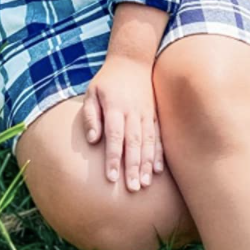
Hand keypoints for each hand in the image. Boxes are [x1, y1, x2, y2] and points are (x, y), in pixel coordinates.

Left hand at [83, 54, 164, 191]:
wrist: (132, 60)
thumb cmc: (107, 80)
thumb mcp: (92, 93)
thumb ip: (90, 116)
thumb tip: (92, 140)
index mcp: (115, 107)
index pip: (114, 136)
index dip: (113, 158)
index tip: (111, 178)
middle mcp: (133, 112)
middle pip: (133, 143)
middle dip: (132, 167)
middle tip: (131, 189)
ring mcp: (146, 114)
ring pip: (147, 142)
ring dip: (146, 164)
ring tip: (144, 184)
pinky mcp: (154, 115)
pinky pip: (158, 137)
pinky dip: (158, 153)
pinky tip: (157, 170)